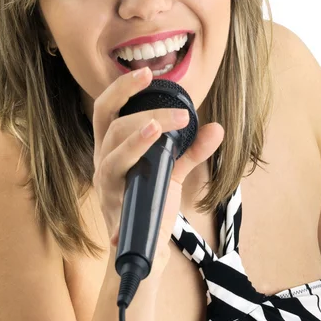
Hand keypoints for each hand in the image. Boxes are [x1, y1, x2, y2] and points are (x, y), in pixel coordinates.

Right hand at [92, 66, 223, 272]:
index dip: (122, 88)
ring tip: (159, 125)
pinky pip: (119, 176)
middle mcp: (104, 159)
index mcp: (113, 147)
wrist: (145, 247)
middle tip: (164, 97)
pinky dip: (135, 157)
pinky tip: (153, 152)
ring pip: (112, 148)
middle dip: (130, 102)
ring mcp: (106, 181)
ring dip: (136, 134)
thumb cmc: (152, 203)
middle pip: (108, 121)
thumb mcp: (173, 172)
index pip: (108, 109)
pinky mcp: (113, 201)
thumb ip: (192, 150)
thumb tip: (217, 128)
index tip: (146, 73)